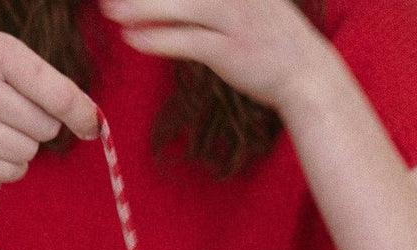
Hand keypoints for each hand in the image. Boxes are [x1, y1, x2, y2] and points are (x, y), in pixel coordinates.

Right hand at [0, 25, 99, 181]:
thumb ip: (31, 77)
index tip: (92, 125)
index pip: (56, 93)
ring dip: (23, 147)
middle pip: (44, 128)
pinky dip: (8, 165)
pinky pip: (4, 172)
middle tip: (15, 113)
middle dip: (39, 125)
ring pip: (26, 153)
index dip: (82, 114)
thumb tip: (82, 117)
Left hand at [99, 0, 332, 112]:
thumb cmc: (273, 40)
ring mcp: (234, 17)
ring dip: (142, 7)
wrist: (307, 75)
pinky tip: (132, 38)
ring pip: (179, 6)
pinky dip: (157, 39)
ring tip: (110, 9)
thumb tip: (177, 4)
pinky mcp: (229, 50)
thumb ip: (214, 2)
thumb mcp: (251, 4)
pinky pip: (186, 41)